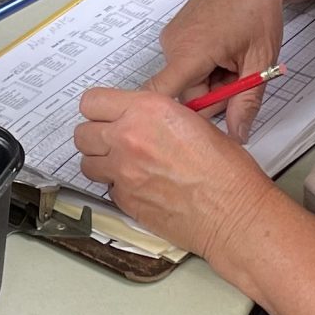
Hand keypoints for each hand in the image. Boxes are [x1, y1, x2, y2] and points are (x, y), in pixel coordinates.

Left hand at [72, 87, 278, 264]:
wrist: (232, 213)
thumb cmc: (226, 171)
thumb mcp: (193, 121)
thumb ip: (156, 116)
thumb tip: (141, 119)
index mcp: (146, 110)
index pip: (92, 101)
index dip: (98, 109)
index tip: (105, 114)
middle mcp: (128, 137)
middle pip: (81, 132)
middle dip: (95, 136)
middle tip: (113, 140)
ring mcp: (122, 172)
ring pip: (86, 163)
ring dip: (101, 163)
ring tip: (125, 165)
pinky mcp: (124, 200)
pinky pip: (106, 188)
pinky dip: (117, 187)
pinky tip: (140, 186)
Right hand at [144, 0, 286, 139]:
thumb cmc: (257, 10)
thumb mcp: (260, 62)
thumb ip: (246, 103)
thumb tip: (236, 136)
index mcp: (189, 53)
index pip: (160, 96)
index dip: (171, 120)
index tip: (193, 131)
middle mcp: (172, 45)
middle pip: (184, 93)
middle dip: (214, 95)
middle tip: (241, 79)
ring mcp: (171, 37)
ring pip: (188, 79)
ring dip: (212, 81)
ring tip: (236, 61)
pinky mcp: (175, 33)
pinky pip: (186, 63)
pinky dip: (206, 66)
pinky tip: (225, 52)